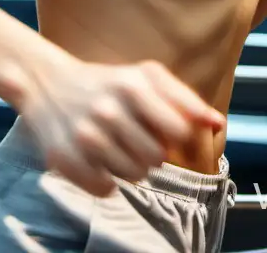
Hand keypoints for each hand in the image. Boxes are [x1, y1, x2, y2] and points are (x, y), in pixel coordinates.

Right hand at [0, 53, 224, 196]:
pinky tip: (99, 160)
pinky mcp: (64, 160)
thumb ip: (185, 100)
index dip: (175, 134)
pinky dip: (106, 180)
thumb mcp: (148, 78)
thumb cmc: (110, 83)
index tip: (163, 128)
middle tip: (136, 138)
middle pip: (157, 157)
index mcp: (133, 85)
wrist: (49, 85)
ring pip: (134, 176)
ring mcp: (84, 136)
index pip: (178, 130)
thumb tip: (217, 124)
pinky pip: (106, 188)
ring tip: (118, 147)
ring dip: (131, 167)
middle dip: (153, 152)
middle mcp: (109, 110)